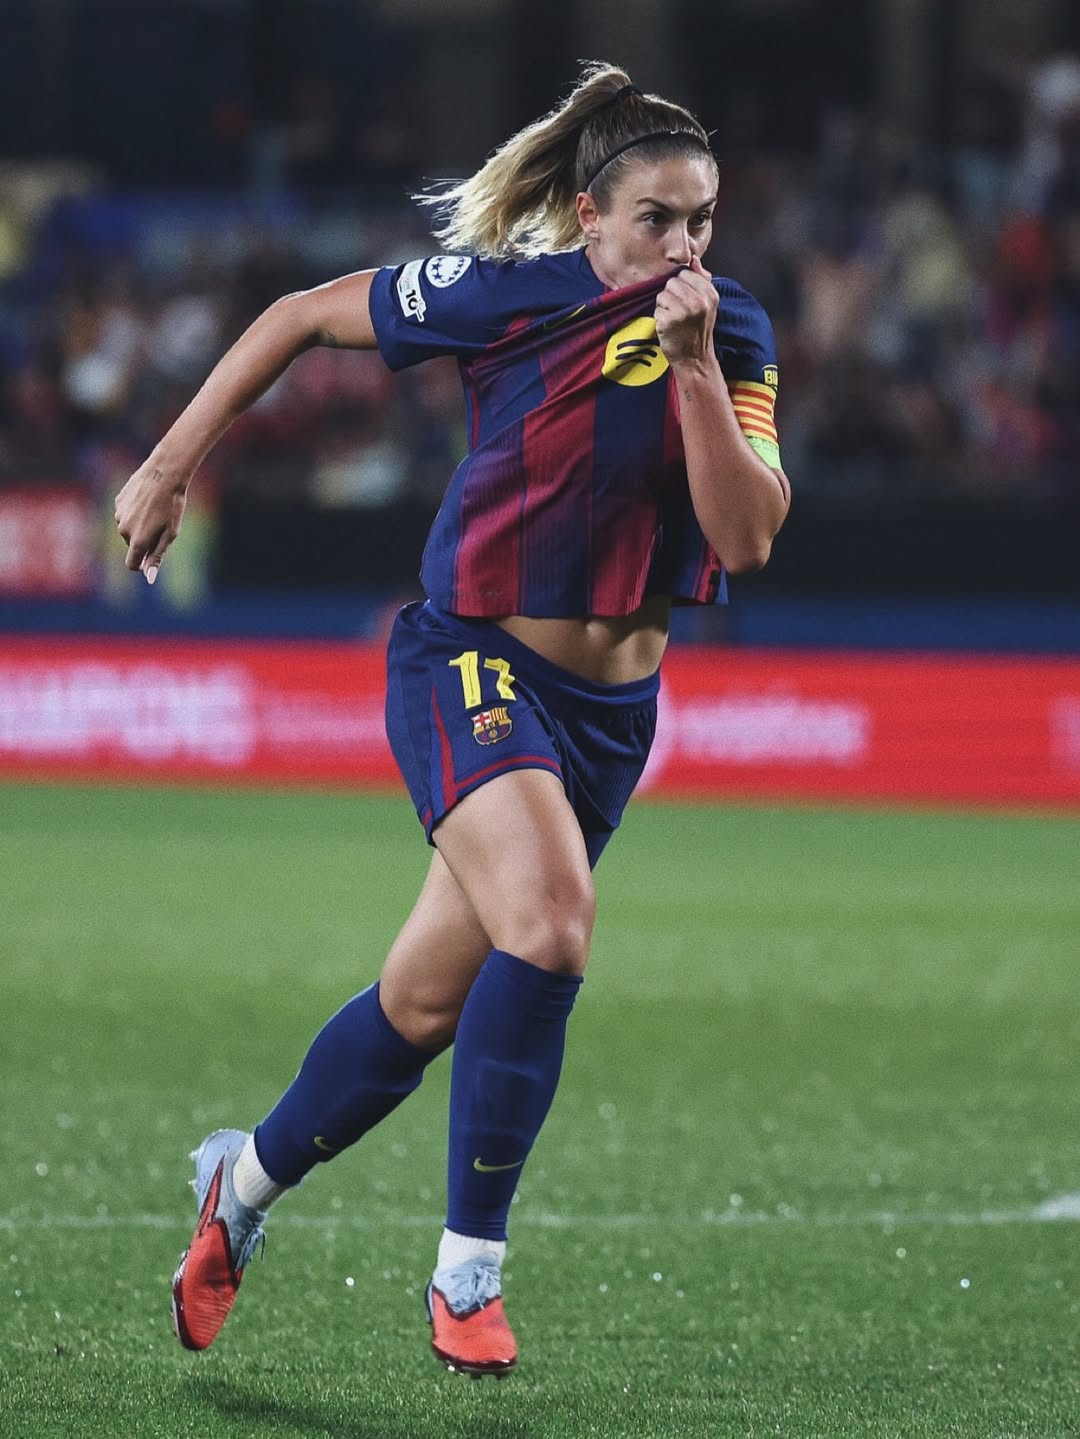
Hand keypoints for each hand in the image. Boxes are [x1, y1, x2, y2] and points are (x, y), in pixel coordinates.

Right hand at [114, 457, 189, 583]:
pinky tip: (147, 501)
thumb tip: (149, 577)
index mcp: (138, 540)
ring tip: (156, 511)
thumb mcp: (170, 533)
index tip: (150, 559)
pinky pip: (125, 514)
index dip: (141, 565)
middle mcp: (123, 529)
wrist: (164, 473)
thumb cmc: (172, 505)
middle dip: (144, 541)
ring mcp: (118, 514)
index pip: (131, 564)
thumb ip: (157, 556)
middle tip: (162, 526)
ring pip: (128, 528)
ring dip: (139, 526)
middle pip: (132, 545)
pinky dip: (135, 512)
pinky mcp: (117, 502)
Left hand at [654, 255, 718, 364]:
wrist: (694, 358)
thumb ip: (702, 279)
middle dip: (671, 295)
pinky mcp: (669, 321)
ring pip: (662, 295)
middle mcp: (698, 301)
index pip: (685, 274)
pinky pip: (657, 309)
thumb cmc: (698, 329)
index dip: (682, 286)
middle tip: (679, 311)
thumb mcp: (708, 303)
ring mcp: (683, 311)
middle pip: (672, 282)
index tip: (686, 300)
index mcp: (710, 294)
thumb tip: (693, 258)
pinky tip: (669, 327)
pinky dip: (659, 318)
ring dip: (664, 307)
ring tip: (674, 319)